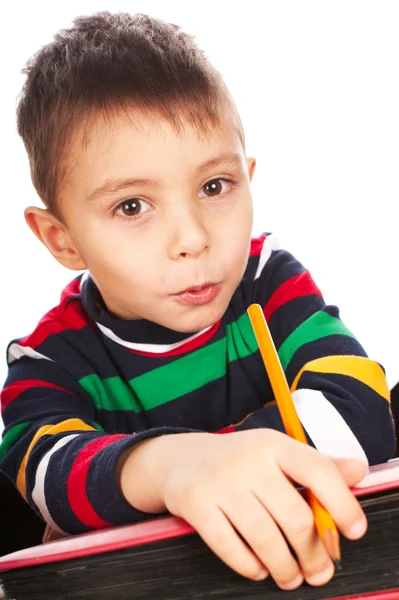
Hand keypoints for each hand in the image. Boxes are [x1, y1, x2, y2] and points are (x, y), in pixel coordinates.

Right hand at [120, 429, 366, 589]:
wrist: (180, 458)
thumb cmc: (239, 460)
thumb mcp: (276, 454)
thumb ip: (316, 466)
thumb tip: (357, 471)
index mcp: (274, 444)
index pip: (318, 471)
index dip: (343, 504)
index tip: (354, 531)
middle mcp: (249, 459)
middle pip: (294, 516)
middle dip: (312, 554)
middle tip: (319, 572)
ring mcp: (220, 481)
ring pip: (265, 538)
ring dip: (284, 567)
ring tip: (291, 577)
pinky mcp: (196, 503)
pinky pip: (230, 547)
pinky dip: (249, 566)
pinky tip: (258, 569)